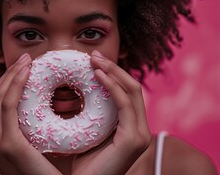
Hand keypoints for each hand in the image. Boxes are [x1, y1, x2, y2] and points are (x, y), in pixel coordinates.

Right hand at [0, 53, 60, 174]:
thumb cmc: (54, 172)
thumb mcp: (40, 144)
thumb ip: (36, 127)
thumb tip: (48, 104)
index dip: (10, 81)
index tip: (27, 66)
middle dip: (11, 73)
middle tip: (28, 57)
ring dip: (14, 74)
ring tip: (29, 60)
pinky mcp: (6, 143)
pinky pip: (8, 104)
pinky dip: (16, 84)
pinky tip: (29, 71)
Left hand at [71, 50, 151, 174]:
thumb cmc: (82, 164)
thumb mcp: (88, 132)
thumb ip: (93, 115)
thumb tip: (80, 91)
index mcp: (130, 127)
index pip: (126, 92)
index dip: (112, 73)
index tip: (93, 60)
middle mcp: (139, 129)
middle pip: (131, 87)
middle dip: (113, 68)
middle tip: (92, 55)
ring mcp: (139, 134)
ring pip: (132, 92)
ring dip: (113, 72)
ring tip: (93, 60)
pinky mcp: (134, 139)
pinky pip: (125, 105)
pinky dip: (113, 87)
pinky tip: (98, 75)